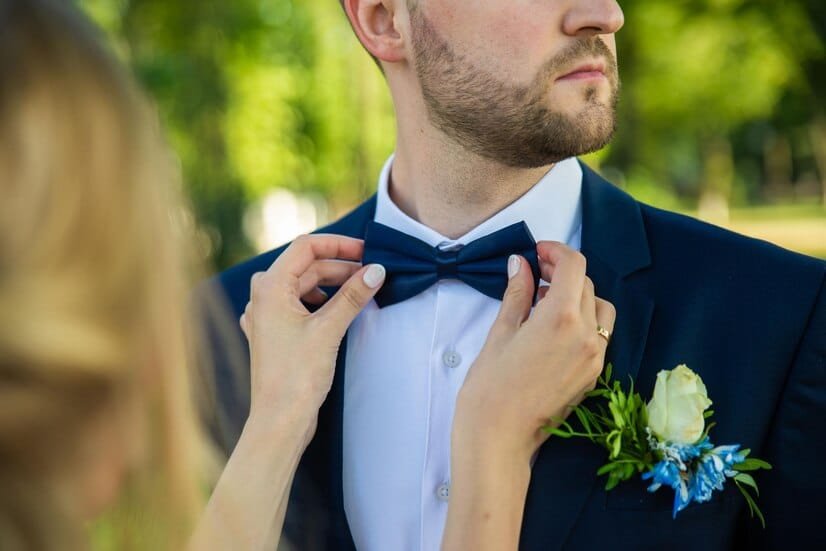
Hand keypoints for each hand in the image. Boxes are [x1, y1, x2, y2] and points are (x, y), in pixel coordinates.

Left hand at [239, 234, 385, 442]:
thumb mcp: (329, 330)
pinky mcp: (274, 333)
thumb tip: (376, 270)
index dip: (338, 244)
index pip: (305, 247)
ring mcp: (266, 315)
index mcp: (270, 287)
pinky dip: (320, 302)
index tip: (366, 250)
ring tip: (359, 292)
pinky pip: (298, 305)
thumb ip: (353, 296)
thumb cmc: (297, 376)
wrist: (279, 420)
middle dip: (340, 267)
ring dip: (332, 284)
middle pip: (306, 266)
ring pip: (303, 285)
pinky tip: (337, 311)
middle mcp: (263, 297)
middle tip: (371, 274)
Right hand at [453, 242, 615, 462]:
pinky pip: (599, 336)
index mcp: (561, 318)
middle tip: (534, 274)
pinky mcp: (593, 376)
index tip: (537, 252)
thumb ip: (517, 293)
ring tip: (546, 303)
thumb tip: (521, 264)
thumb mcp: (500, 332)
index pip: (574, 266)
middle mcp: (586, 336)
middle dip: (562, 273)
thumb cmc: (490, 387)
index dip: (556, 251)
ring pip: (600, 310)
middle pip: (586, 285)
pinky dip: (584, 322)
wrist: (499, 438)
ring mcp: (594, 358)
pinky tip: (554, 329)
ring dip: (579, 297)